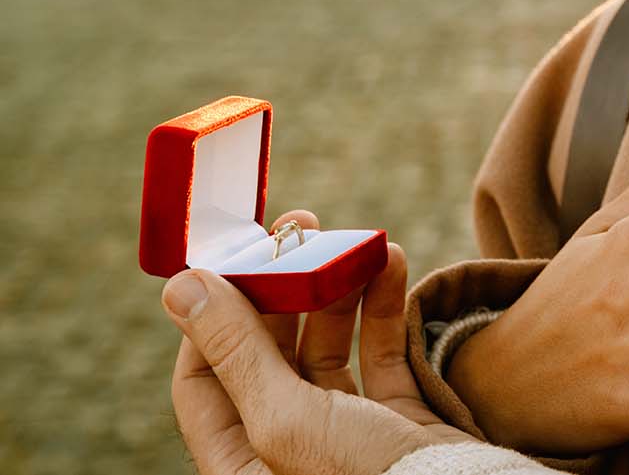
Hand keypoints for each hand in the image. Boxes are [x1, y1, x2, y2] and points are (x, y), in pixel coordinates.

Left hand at [166, 214, 473, 474]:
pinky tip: (390, 264)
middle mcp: (285, 447)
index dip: (212, 316)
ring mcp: (343, 432)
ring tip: (352, 243)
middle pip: (267, 355)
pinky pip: (381, 353)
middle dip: (282, 288)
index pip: (203, 380)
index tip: (233, 256)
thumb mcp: (287, 417)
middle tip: (300, 229)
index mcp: (241, 463)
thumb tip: (181, 285)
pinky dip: (384, 306)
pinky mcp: (395, 418)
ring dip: (338, 288)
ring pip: (326, 347)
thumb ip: (236, 350)